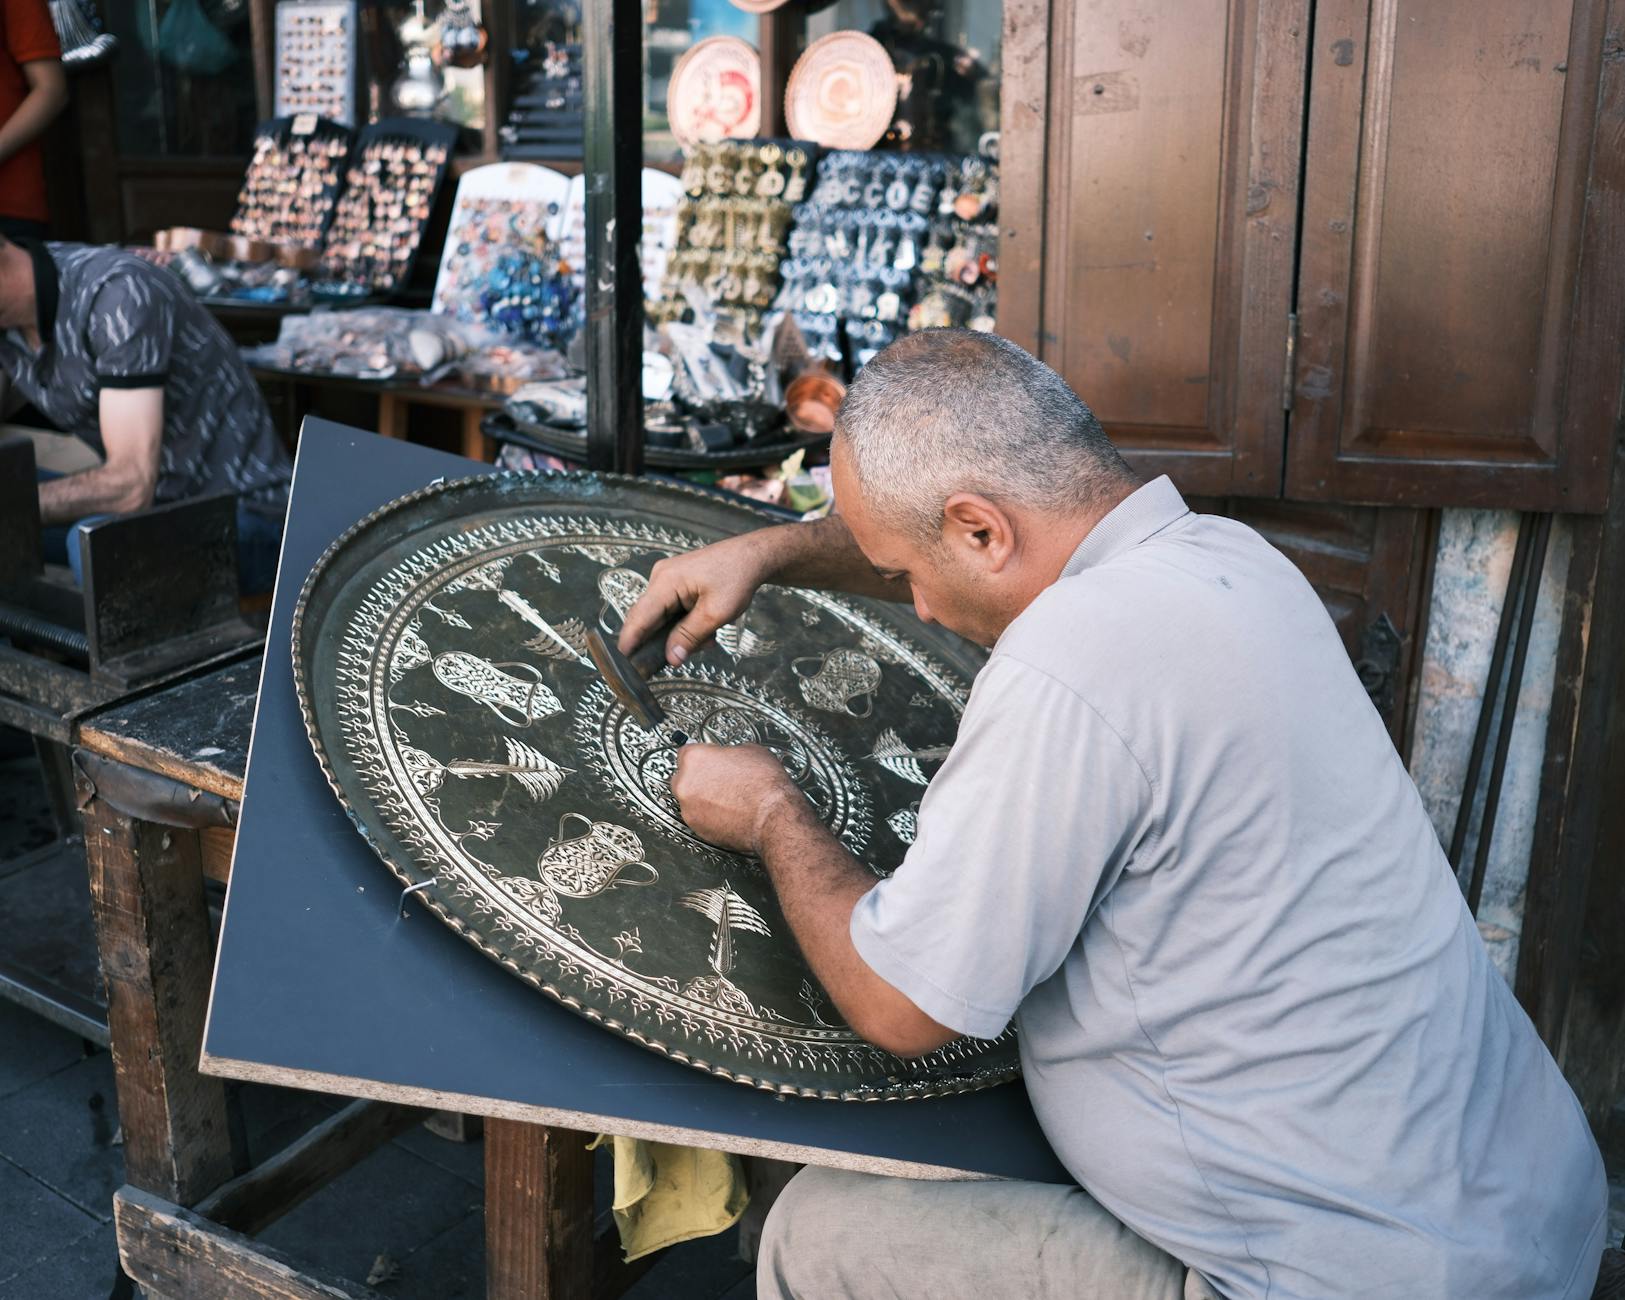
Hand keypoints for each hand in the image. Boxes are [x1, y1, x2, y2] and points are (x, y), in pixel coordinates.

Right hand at [618, 534, 773, 666]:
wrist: (752, 556)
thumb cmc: (737, 577)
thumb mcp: (716, 613)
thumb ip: (690, 636)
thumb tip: (671, 658)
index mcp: (666, 581)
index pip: (639, 616)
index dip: (629, 641)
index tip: (622, 664)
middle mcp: (661, 578)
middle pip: (648, 618)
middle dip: (662, 642)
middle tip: (672, 661)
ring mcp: (667, 579)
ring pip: (662, 617)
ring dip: (680, 633)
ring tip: (707, 640)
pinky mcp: (676, 583)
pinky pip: (671, 610)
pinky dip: (685, 624)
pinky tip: (705, 629)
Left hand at [670, 744, 804, 854]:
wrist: (773, 818)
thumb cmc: (765, 786)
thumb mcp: (749, 751)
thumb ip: (728, 752)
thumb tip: (727, 756)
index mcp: (695, 758)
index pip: (686, 751)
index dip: (703, 756)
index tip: (710, 760)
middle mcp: (685, 784)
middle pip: (684, 777)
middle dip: (699, 778)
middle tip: (720, 779)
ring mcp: (689, 809)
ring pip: (690, 799)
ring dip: (703, 798)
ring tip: (727, 797)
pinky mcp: (697, 829)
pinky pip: (698, 817)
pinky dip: (709, 815)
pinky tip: (727, 811)